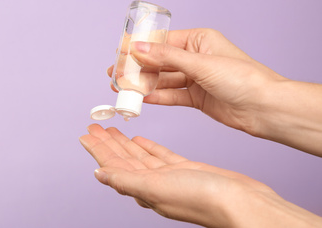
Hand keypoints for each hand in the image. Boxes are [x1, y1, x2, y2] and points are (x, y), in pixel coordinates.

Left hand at [79, 124, 321, 226]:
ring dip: (125, 143)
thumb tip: (99, 174)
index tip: (86, 135)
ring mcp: (169, 176)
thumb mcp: (158, 187)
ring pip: (140, 156)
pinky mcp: (185, 169)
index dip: (99, 151)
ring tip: (113, 129)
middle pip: (124, 159)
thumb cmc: (203, 197)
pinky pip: (160, 155)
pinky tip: (140, 138)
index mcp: (144, 189)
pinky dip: (149, 146)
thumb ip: (127, 180)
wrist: (241, 202)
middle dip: (109, 143)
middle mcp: (153, 184)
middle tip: (95, 127)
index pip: (113, 166)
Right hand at [107, 29, 321, 155]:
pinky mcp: (197, 98)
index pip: (163, 42)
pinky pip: (172, 95)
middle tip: (116, 73)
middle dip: (138, 68)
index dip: (140, 47)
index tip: (120, 52)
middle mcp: (196, 58)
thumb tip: (139, 48)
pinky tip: (142, 98)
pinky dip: (158, 97)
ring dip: (145, 84)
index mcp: (199, 40)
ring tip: (123, 88)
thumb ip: (167, 57)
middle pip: (160, 62)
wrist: (263, 108)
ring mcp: (196, 79)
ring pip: (164, 80)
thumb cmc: (242, 78)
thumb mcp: (200, 63)